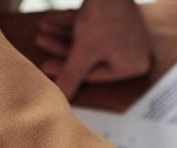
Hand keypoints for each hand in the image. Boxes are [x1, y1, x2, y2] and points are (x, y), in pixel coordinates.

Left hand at [35, 0, 153, 99]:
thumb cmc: (103, 18)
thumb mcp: (83, 52)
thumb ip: (71, 76)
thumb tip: (61, 99)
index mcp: (134, 65)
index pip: (95, 75)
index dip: (67, 71)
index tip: (44, 67)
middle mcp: (135, 51)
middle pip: (90, 57)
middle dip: (62, 51)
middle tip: (41, 46)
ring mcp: (127, 34)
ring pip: (89, 41)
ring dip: (63, 37)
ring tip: (41, 32)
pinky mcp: (117, 18)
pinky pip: (92, 28)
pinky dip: (72, 26)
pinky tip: (50, 22)